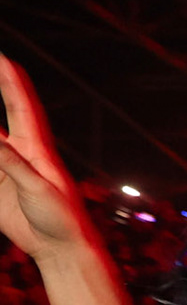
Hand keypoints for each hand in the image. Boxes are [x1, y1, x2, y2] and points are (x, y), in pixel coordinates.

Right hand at [0, 58, 88, 259]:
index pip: (21, 105)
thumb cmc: (62, 218)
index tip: (1, 56)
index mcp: (37, 146)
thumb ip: (14, 165)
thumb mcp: (39, 190)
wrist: (60, 247)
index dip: (10, 79)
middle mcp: (19, 149)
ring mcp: (4, 165)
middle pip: (1, 110)